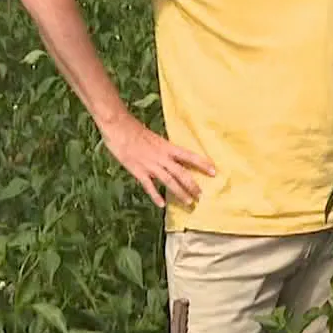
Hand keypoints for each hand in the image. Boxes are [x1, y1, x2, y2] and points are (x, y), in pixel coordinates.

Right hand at [99, 113, 216, 207]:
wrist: (119, 128)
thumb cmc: (135, 130)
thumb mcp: (155, 138)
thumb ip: (163, 149)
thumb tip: (172, 156)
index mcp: (167, 147)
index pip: (190, 156)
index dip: (203, 164)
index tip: (214, 171)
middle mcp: (162, 157)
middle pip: (182, 173)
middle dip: (193, 185)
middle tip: (201, 195)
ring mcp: (151, 165)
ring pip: (170, 182)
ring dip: (180, 193)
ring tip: (189, 202)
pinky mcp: (138, 171)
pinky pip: (149, 186)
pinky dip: (156, 195)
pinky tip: (162, 204)